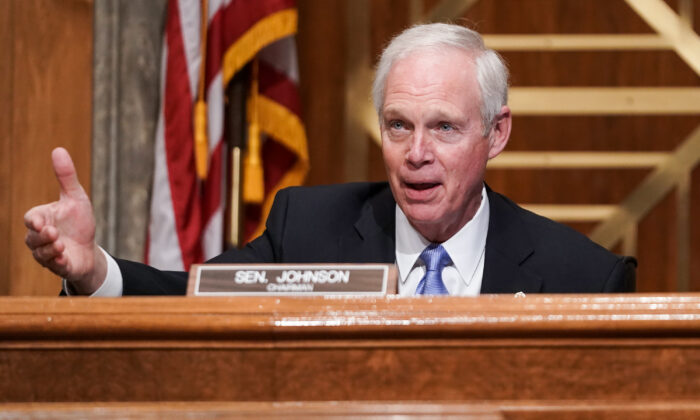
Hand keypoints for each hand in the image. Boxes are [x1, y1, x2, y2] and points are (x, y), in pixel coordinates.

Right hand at [24, 148, 105, 293]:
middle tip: (53, 233)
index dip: (34, 221)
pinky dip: (57, 262)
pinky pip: (53, 266)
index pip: (31, 219)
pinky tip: (64, 258)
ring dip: (50, 250)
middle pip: (32, 238)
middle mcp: (39, 238)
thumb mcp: (76, 198)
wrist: (89, 249)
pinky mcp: (59, 266)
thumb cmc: (79, 222)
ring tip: (61, 246)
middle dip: (42, 237)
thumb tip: (58, 149)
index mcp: (42, 219)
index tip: (40, 222)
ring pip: (40, 253)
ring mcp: (47, 254)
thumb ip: (66, 177)